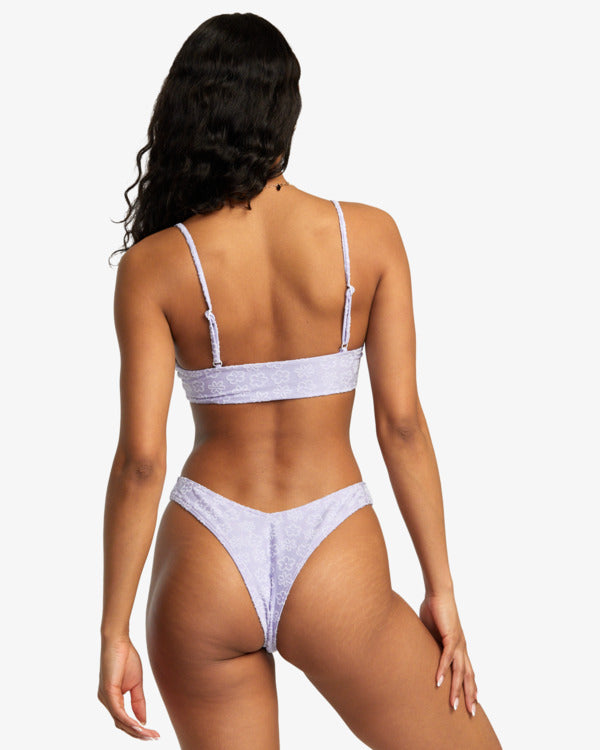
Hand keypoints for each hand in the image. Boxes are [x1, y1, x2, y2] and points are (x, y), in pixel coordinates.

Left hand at [98, 634, 159, 739]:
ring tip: (150, 735)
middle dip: (139, 734)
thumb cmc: (125, 657)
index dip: (138, 729)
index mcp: (113, 699)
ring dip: (136, 731)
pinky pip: (118, 712)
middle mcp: (107, 701)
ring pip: (120, 722)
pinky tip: (139, 726)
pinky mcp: (107, 692)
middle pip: (122, 725)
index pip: (125, 720)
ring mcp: (105, 698)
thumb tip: (143, 720)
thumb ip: (138, 702)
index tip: (154, 733)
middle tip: (155, 737)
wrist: (118, 640)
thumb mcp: (136, 683)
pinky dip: (129, 721)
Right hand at [419, 591, 477, 715]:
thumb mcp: (432, 633)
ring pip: (459, 671)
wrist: (439, 593)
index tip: (471, 703)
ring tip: (453, 704)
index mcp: (458, 647)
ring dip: (456, 688)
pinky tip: (439, 681)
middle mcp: (462, 647)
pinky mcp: (450, 636)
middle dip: (469, 694)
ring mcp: (458, 642)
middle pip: (468, 675)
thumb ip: (430, 644)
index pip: (467, 671)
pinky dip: (443, 669)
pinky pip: (447, 657)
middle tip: (470, 712)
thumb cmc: (435, 610)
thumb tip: (422, 652)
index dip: (470, 687)